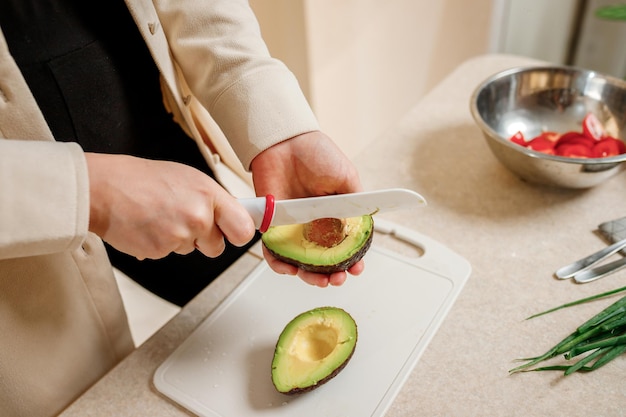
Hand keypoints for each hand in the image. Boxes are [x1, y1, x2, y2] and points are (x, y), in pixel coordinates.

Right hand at [86, 153, 255, 259]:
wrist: (104, 189)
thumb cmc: (142, 180)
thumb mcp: (188, 178)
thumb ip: (212, 200)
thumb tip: (233, 215)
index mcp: (208, 195)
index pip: (243, 227)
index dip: (239, 232)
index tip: (236, 232)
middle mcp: (198, 216)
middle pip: (218, 246)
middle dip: (207, 240)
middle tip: (187, 222)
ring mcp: (179, 235)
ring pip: (192, 249)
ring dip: (180, 239)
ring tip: (161, 217)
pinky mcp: (161, 250)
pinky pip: (170, 254)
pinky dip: (161, 244)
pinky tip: (149, 226)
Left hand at [250, 131, 364, 286]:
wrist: (285, 142)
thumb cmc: (316, 154)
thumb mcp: (347, 178)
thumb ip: (355, 204)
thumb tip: (360, 229)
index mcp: (335, 215)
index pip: (345, 246)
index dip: (352, 261)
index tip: (356, 268)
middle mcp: (315, 225)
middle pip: (323, 261)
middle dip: (332, 275)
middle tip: (337, 278)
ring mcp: (293, 227)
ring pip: (301, 261)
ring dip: (310, 275)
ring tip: (318, 280)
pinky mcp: (272, 225)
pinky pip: (274, 251)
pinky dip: (280, 263)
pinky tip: (290, 268)